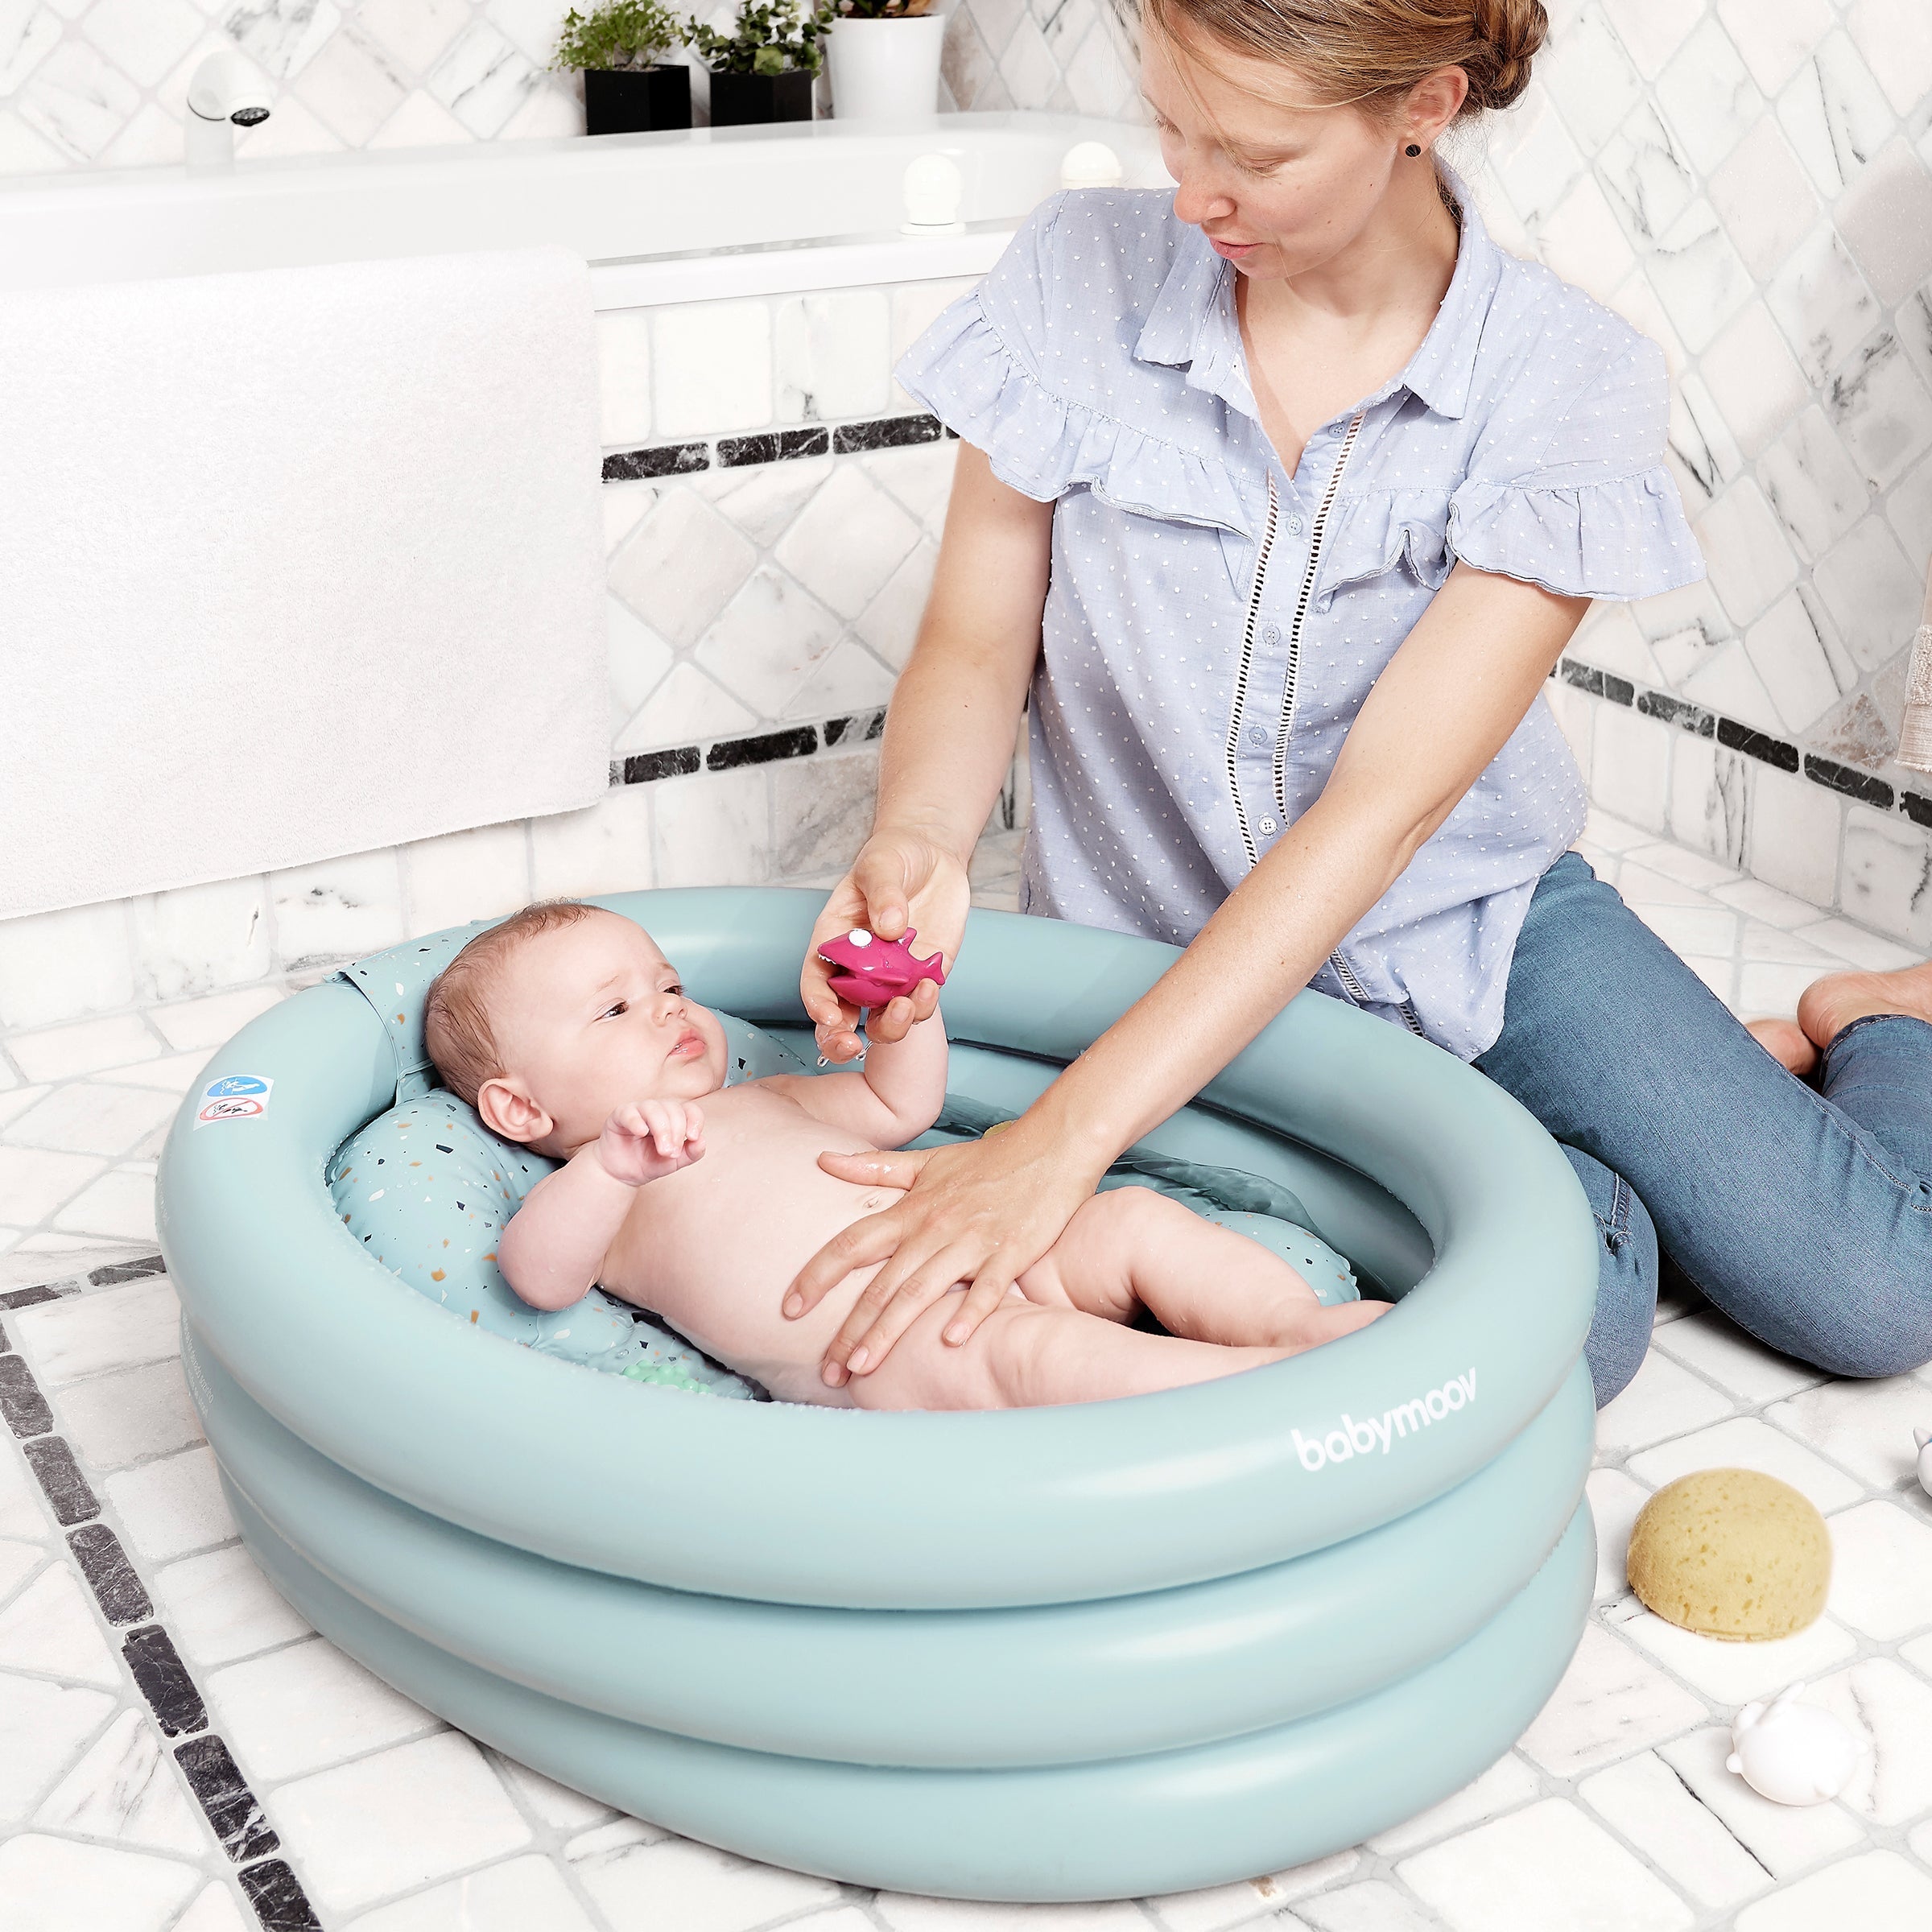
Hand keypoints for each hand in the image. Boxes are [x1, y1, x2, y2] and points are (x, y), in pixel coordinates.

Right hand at [595, 1100, 704, 1186]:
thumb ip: (691, 1154)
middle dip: (677, 1132)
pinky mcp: (620, 1115)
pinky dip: (636, 1121)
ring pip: (653, 1108)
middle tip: (672, 1153)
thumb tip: (702, 1141)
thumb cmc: (648, 1163)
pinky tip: (641, 1133)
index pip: (690, 1109)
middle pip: (673, 1109)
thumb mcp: (674, 1162)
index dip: (695, 1121)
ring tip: (662, 1150)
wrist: (621, 1173)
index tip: (694, 1137)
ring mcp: (638, 1110)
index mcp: (674, 1118)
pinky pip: (629, 1112)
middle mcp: (658, 1110)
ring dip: (661, 1129)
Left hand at [781, 1117, 1103, 1383]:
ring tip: (863, 1367)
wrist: (1050, 1147)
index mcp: (912, 1209)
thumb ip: (873, 1167)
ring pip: (921, 1291)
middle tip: (827, 1368)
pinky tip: (952, 1341)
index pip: (852, 1243)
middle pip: (881, 1283)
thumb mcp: (926, 1161)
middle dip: (851, 1329)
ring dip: (889, 1331)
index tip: (790, 1306)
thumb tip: (822, 1160)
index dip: (818, 1275)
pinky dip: (970, 1312)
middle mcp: (934, 1227)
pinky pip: (988, 1287)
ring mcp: (972, 1241)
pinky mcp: (1010, 1252)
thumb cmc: (989, 1160)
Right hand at [803, 827, 970, 1064]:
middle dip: (841, 1038)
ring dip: (892, 1025)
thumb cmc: (892, 857)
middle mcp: (858, 968)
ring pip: (884, 1020)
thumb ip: (883, 894)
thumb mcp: (880, 865)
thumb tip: (889, 926)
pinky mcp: (923, 976)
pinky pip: (921, 1004)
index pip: (817, 982)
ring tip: (907, 1004)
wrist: (931, 855)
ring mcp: (892, 977)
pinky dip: (924, 1004)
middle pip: (842, 1016)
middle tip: (852, 1045)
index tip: (829, 1017)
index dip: (818, 1004)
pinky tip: (931, 984)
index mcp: (833, 943)